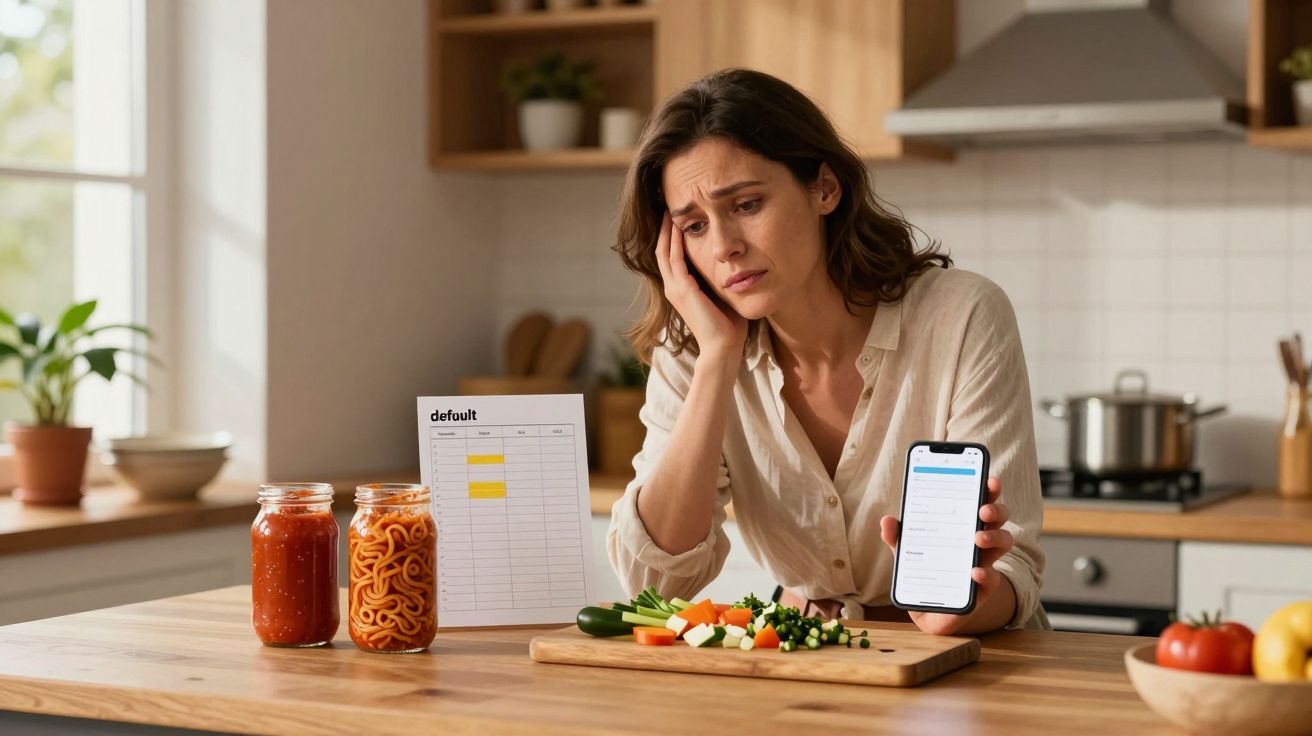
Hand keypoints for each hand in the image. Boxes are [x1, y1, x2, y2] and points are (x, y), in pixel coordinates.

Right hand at [654, 212, 747, 358]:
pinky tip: (680, 227)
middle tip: (669, 209)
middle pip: (662, 251)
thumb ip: (721, 279)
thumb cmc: (728, 325)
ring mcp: (675, 289)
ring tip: (671, 212)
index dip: (672, 238)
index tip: (679, 219)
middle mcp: (672, 288)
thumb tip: (734, 263)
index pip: (670, 257)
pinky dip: (676, 242)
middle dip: (666, 229)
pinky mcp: (682, 290)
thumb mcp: (721, 295)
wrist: (722, 347)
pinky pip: (675, 259)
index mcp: (680, 290)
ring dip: (668, 231)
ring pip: (665, 252)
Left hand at [880, 476, 1015, 635]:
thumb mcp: (907, 552)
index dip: (988, 490)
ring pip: (1003, 544)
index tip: (989, 479)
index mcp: (963, 526)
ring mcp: (983, 563)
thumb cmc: (925, 572)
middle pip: (998, 519)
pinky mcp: (981, 589)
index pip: (979, 502)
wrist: (930, 612)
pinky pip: (992, 579)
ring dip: (994, 537)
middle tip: (983, 509)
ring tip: (978, 538)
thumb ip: (897, 537)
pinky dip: (986, 574)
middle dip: (996, 509)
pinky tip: (975, 571)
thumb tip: (887, 521)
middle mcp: (979, 542)